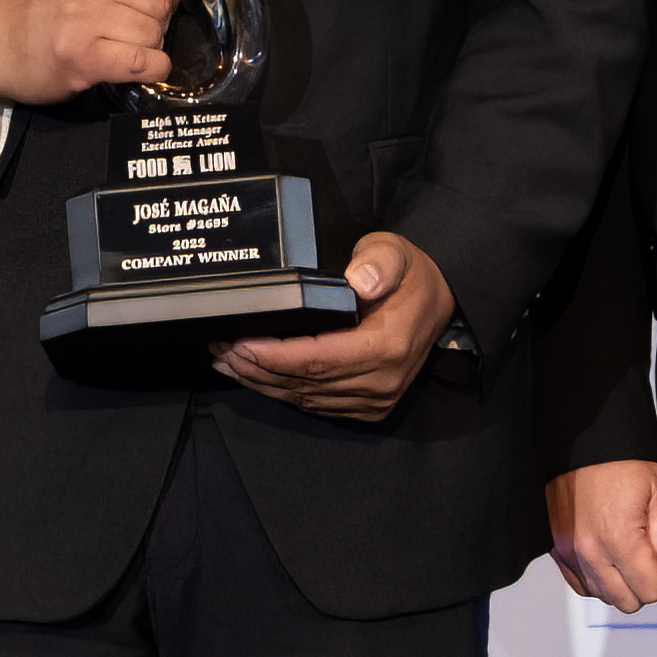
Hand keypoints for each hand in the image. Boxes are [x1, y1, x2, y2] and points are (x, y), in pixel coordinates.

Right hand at [0, 0, 187, 110]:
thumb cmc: (35, 4)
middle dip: (158, 18)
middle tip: (138, 27)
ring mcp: (83, 17)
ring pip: (154, 32)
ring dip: (151, 45)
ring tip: (128, 47)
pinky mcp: (84, 58)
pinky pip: (146, 62)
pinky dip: (153, 69)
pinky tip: (142, 67)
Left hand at [217, 228, 454, 422]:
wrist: (438, 299)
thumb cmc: (410, 274)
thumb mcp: (396, 251)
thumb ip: (378, 261)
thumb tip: (358, 280)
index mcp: (387, 346)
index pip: (319, 359)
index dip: (275, 356)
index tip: (239, 344)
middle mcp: (381, 381)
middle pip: (306, 383)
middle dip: (257, 369)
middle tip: (219, 350)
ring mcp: (375, 398)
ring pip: (307, 398)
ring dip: (263, 383)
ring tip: (226, 362)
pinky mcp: (369, 405)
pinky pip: (317, 405)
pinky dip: (284, 392)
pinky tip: (258, 378)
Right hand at [549, 457, 656, 612]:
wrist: (585, 445)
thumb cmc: (620, 462)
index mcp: (618, 538)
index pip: (651, 589)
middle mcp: (589, 551)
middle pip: (628, 602)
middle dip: (649, 586)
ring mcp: (570, 553)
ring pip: (605, 596)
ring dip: (624, 585)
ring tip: (633, 558)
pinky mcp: (559, 550)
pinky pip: (582, 585)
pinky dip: (600, 582)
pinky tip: (612, 562)